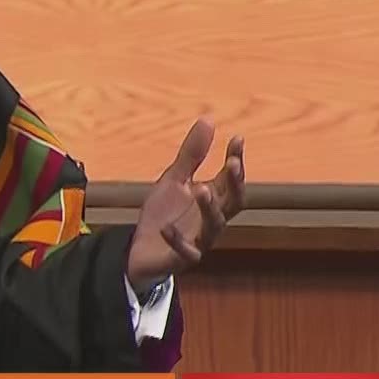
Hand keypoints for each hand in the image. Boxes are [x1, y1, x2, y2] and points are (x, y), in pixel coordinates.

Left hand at [126, 118, 245, 291]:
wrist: (140, 251)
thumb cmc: (164, 214)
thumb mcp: (174, 180)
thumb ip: (191, 155)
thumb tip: (209, 120)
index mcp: (212, 199)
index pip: (230, 179)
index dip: (236, 160)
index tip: (238, 138)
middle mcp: (211, 219)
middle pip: (233, 203)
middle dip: (234, 184)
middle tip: (231, 164)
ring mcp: (199, 240)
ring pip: (214, 226)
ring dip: (210, 208)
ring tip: (202, 188)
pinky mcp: (182, 258)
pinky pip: (185, 252)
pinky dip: (178, 240)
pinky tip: (166, 228)